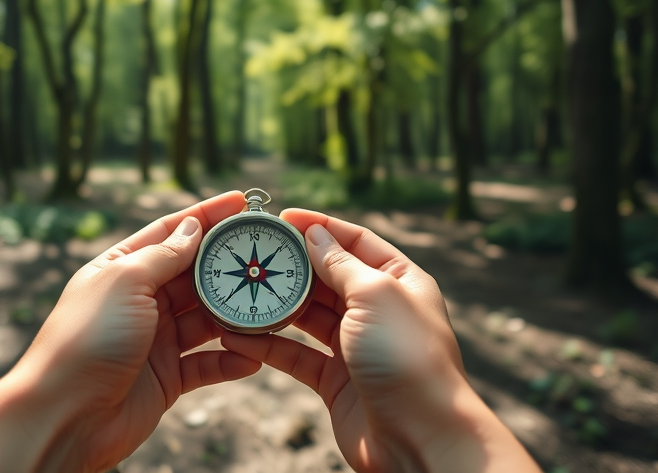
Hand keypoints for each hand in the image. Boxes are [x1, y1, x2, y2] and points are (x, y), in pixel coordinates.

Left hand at [0, 191, 261, 472]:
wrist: (64, 416)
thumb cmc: (86, 340)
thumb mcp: (124, 283)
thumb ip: (163, 256)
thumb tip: (193, 228)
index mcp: (122, 269)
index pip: (170, 232)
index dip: (206, 216)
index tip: (243, 202)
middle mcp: (140, 301)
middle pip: (195, 275)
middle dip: (230, 265)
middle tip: (270, 255)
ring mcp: (155, 340)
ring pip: (207, 319)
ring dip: (237, 314)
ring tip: (271, 306)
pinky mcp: (167, 377)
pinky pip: (208, 363)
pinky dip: (231, 360)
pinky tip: (255, 356)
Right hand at [222, 209, 540, 472]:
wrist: (420, 437)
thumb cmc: (406, 357)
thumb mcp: (375, 294)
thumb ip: (340, 263)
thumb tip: (313, 233)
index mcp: (399, 281)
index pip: (355, 241)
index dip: (319, 227)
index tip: (281, 219)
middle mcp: (378, 310)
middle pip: (327, 277)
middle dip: (291, 266)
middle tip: (251, 255)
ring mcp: (355, 347)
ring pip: (307, 317)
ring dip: (275, 305)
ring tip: (239, 292)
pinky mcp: (335, 381)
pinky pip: (295, 355)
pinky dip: (268, 345)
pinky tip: (238, 335)